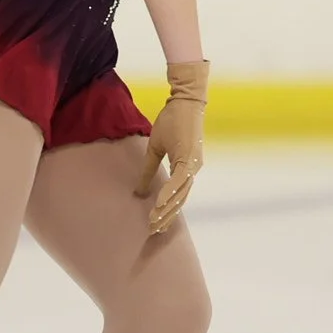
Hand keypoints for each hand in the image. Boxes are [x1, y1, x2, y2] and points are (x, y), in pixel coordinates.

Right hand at [135, 60, 207, 235]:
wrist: (184, 101)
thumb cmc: (172, 121)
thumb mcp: (156, 147)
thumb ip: (149, 169)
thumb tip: (139, 190)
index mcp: (186, 168)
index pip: (177, 196)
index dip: (168, 212)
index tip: (157, 226)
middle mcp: (193, 169)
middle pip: (180, 200)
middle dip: (167, 216)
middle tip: (153, 231)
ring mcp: (194, 165)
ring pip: (181, 194)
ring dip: (167, 209)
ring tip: (154, 222)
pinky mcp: (190, 158)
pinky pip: (180, 180)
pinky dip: (170, 193)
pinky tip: (159, 204)